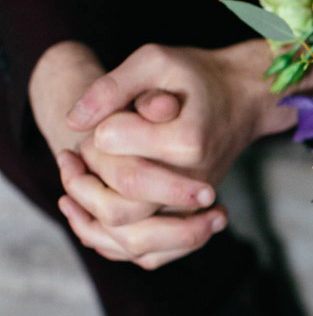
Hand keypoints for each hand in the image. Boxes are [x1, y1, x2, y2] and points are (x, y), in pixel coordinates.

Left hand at [30, 41, 225, 266]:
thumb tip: (75, 121)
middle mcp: (195, 181)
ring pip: (128, 237)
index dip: (94, 130)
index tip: (102, 117)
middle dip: (83, 180)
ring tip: (71, 187)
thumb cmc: (195, 77)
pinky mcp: (191, 221)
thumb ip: (112, 87)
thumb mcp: (155, 61)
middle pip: (119, 203)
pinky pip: (148, 255)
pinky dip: (111, 242)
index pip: (112, 143)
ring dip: (87, 215)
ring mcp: (194, 207)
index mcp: (187, 140)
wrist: (240, 100)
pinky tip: (87, 214)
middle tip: (74, 153)